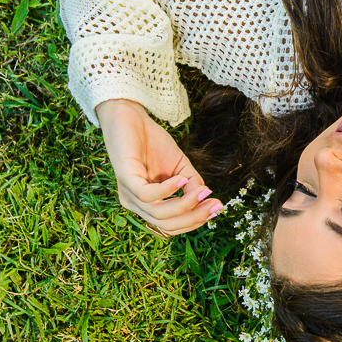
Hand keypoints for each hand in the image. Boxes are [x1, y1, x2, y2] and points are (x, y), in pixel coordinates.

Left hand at [95, 99, 222, 236]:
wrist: (130, 116)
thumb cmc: (152, 142)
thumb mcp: (180, 167)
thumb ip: (192, 185)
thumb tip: (207, 200)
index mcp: (147, 205)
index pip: (171, 226)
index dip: (195, 221)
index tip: (216, 209)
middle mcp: (135, 204)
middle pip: (166, 224)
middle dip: (194, 217)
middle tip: (215, 205)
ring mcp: (128, 193)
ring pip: (158, 214)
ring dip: (185, 205)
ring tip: (203, 192)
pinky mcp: (125, 179)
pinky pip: (147, 195)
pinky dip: (169, 189)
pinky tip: (182, 179)